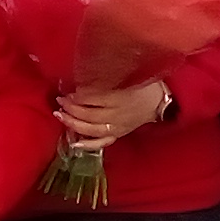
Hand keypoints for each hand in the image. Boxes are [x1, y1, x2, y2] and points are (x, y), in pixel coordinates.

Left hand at [56, 79, 171, 147]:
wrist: (159, 102)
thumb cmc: (142, 85)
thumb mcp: (126, 76)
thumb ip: (105, 80)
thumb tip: (82, 82)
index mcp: (120, 97)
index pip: (93, 98)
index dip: (77, 96)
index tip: (67, 91)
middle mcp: (117, 114)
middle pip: (89, 114)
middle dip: (71, 108)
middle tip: (60, 100)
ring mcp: (117, 127)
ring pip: (91, 129)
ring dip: (73, 123)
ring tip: (60, 115)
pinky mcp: (118, 135)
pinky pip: (102, 142)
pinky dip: (87, 144)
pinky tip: (73, 143)